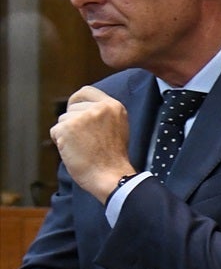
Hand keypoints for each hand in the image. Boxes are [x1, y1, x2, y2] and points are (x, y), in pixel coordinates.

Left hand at [50, 87, 135, 201]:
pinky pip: (55, 132)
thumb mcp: (117, 128)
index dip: (76, 101)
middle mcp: (99, 108)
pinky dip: (60, 143)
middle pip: (72, 108)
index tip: (74, 111)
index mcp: (114, 106)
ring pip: (62, 120)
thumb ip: (102, 115)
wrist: (112, 176)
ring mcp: (83, 117)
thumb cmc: (113, 159)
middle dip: (73, 122)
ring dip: (67, 134)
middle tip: (86, 140)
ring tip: (83, 148)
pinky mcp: (68, 128)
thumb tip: (81, 110)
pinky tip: (74, 151)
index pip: (86, 91)